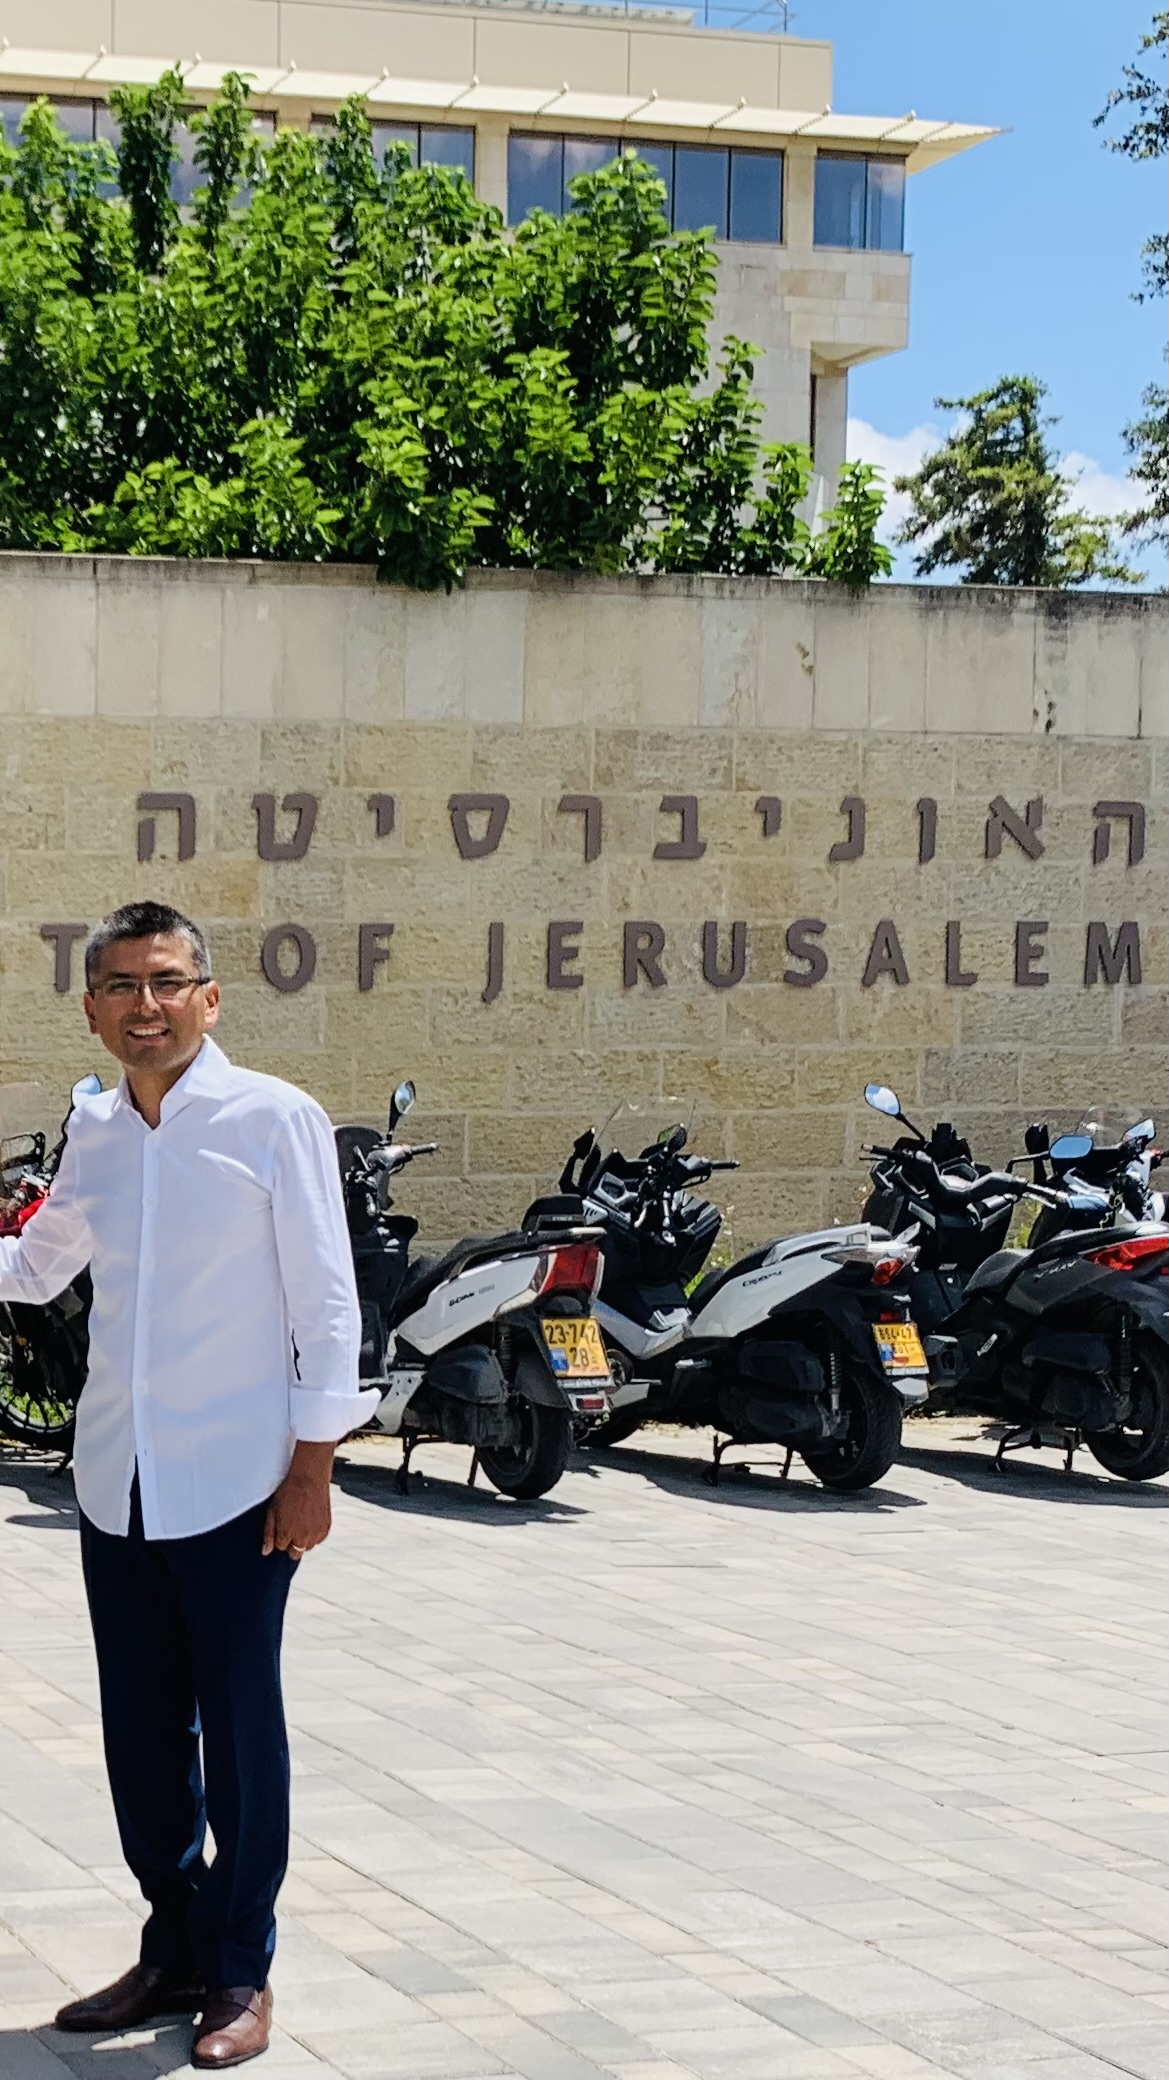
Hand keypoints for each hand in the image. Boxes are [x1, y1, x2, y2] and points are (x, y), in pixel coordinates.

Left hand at [263, 1441, 335, 1558]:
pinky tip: (310, 1520)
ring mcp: (315, 1535)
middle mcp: (302, 1538)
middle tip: (292, 1525)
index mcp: (286, 1534)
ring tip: (302, 1521)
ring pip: (307, 1547)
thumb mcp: (272, 1511)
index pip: (280, 1547)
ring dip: (304, 1539)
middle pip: (295, 1553)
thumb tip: (266, 1552)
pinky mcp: (326, 1529)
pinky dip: (314, 1534)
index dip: (280, 1536)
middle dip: (292, 1543)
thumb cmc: (288, 1492)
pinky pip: (318, 1539)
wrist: (309, 1478)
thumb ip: (268, 1534)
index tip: (282, 1524)